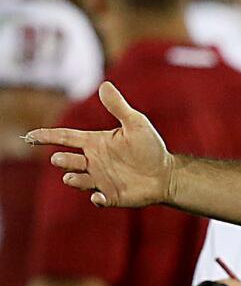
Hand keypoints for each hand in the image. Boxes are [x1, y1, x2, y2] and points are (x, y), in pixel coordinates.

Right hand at [26, 81, 173, 207]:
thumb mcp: (136, 124)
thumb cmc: (150, 147)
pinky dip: (97, 199)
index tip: (29, 137)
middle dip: (62, 160)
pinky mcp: (112, 196)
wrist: (167, 173)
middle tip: (59, 158)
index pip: (65, 137)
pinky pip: (100, 199)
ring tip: (71, 177)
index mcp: (95, 143)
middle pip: (68, 160)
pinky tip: (98, 197)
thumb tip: (105, 85)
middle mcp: (93, 161)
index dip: (46, 137)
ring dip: (73, 179)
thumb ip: (119, 107)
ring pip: (78, 180)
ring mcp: (101, 179)